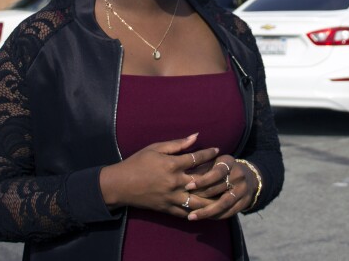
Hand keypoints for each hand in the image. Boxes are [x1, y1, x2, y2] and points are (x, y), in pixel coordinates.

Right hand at [99, 133, 219, 216]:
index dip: (209, 153)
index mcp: (172, 165)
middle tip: (227, 174)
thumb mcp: (155, 148)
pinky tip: (209, 209)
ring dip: (213, 199)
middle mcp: (174, 182)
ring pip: (198, 201)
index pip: (196, 158)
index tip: (218, 150)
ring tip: (224, 195)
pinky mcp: (167, 209)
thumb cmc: (137, 162)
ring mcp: (172, 197)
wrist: (120, 185)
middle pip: (203, 182)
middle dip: (217, 177)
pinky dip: (199, 212)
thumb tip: (196, 136)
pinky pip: (187, 213)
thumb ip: (177, 144)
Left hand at [183, 156, 257, 220]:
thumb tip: (182, 176)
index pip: (216, 172)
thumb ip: (200, 168)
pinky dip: (216, 216)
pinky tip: (203, 218)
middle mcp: (238, 175)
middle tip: (184, 204)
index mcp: (229, 162)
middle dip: (200, 197)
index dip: (202, 180)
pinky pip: (229, 212)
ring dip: (206, 211)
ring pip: (223, 203)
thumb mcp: (213, 163)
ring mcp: (243, 190)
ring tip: (191, 216)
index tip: (187, 187)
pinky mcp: (245, 202)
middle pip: (218, 189)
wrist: (248, 176)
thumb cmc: (222, 168)